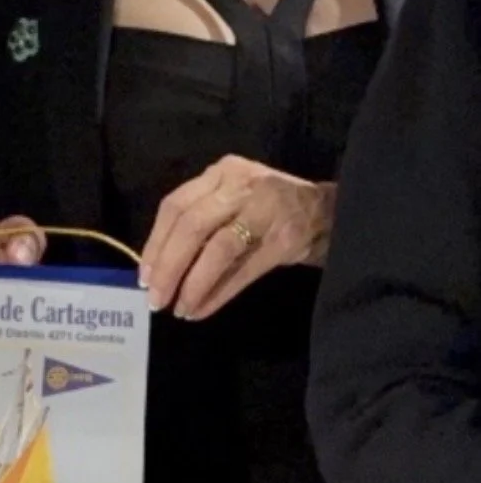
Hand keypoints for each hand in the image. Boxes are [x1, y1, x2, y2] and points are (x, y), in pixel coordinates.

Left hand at [140, 155, 335, 320]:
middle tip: (155, 298)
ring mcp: (265, 211)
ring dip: (193, 283)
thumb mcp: (238, 199)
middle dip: (168, 265)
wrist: (337, 214)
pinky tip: (203, 309)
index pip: (176, 205)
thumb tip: (162, 264)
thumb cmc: (276, 209)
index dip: (156, 242)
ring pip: (216, 248)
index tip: (144, 274)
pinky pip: (243, 270)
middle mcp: (240, 185)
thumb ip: (205, 218)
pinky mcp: (285, 240)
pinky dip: (219, 292)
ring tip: (179, 309)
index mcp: (222, 173)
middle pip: (191, 225)